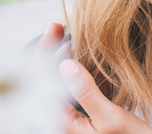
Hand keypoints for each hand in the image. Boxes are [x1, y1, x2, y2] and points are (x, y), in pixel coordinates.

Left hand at [35, 23, 151, 133]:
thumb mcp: (110, 118)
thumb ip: (87, 93)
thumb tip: (66, 65)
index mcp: (61, 125)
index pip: (41, 84)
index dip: (43, 53)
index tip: (53, 31)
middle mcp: (59, 123)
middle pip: (40, 82)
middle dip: (45, 52)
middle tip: (54, 28)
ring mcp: (67, 121)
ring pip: (50, 86)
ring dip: (53, 61)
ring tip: (60, 38)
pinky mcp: (76, 119)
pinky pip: (62, 93)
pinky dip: (63, 73)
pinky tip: (72, 60)